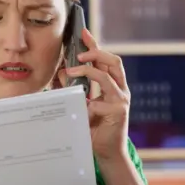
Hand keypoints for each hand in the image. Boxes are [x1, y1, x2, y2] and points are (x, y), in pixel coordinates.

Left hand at [59, 29, 129, 160]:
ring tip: (70, 72)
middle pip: (113, 61)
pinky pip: (99, 102)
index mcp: (113, 85)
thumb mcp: (84, 104)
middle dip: (96, 52)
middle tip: (79, 52)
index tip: (83, 32)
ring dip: (88, 72)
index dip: (95, 44)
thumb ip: (76, 88)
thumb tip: (62, 72)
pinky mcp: (118, 112)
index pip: (105, 59)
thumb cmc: (96, 127)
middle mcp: (120, 89)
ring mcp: (121, 100)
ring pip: (107, 77)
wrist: (108, 152)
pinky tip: (81, 111)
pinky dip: (87, 104)